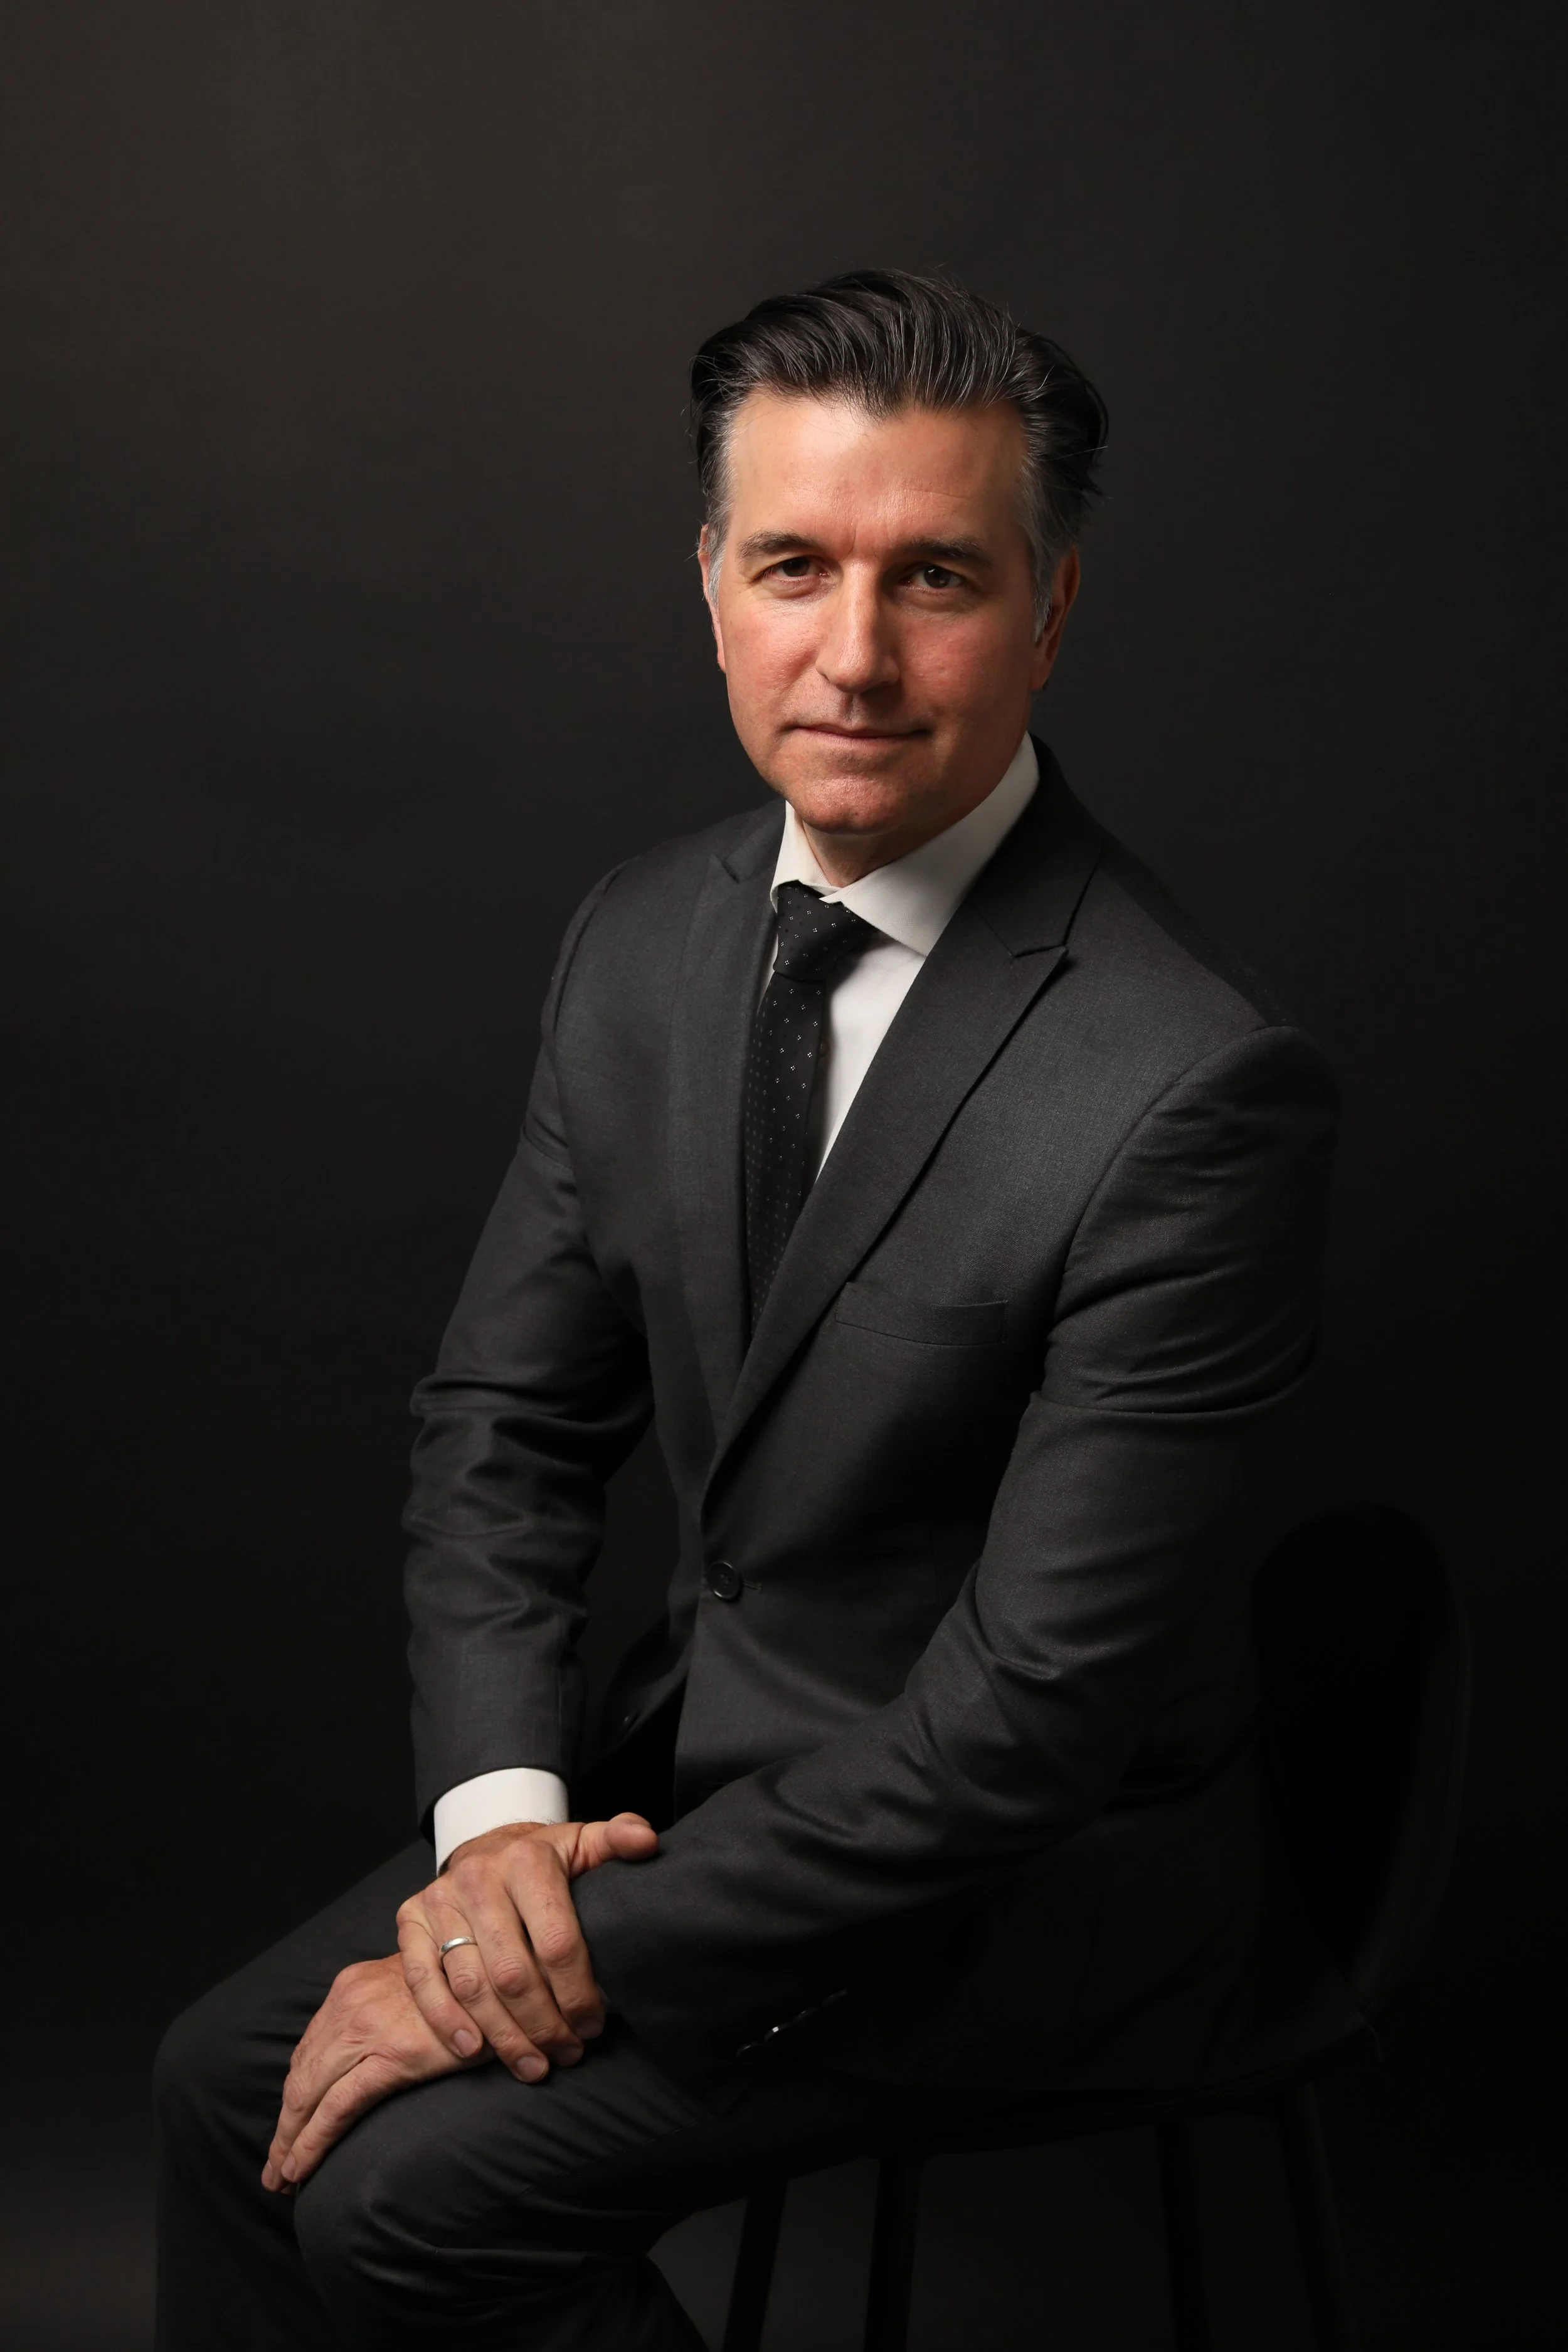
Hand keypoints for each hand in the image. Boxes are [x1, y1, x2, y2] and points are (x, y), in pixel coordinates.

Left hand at [261, 1953, 483, 2192]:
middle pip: (300, 2076)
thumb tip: (369, 2055)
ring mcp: (368, 2028)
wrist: (505, 1974)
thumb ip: (384, 2012)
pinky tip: (302, 2167)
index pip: (309, 2050)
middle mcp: (350, 2002)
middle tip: (275, 2170)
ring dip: (290, 2141)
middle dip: (285, 2127)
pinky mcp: (391, 2056)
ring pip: (308, 2094)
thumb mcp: (414, 1988)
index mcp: (353, 1985)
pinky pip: (336, 2106)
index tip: (288, 2128)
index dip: (294, 2094)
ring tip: (284, 2178)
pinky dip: (312, 2141)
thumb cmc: (467, 1988)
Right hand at [396, 1813, 658, 2085]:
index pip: (558, 1942)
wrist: (487, 1848)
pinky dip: (446, 2022)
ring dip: (503, 2036)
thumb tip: (648, 1843)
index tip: (594, 2024)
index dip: (579, 1993)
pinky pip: (422, 1981)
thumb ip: (620, 1839)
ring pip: (471, 1985)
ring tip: (534, 2064)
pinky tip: (474, 2050)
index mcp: (528, 1859)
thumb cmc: (545, 1860)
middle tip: (568, 2053)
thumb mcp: (585, 1843)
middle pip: (513, 1973)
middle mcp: (479, 1877)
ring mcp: (440, 1899)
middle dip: (545, 2025)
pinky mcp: (410, 1919)